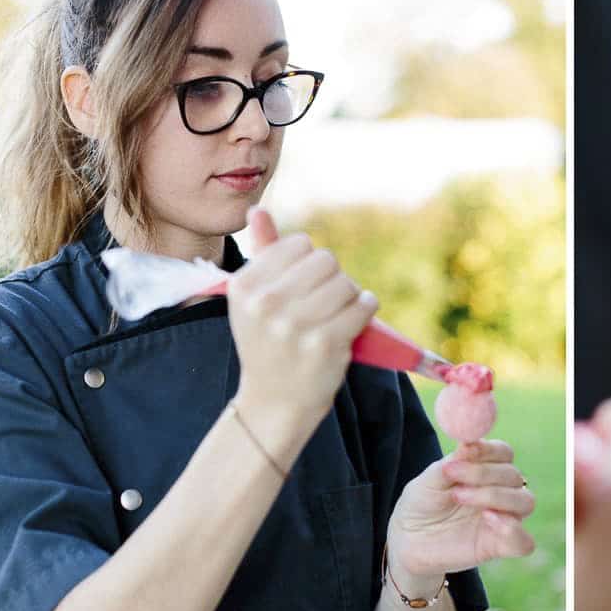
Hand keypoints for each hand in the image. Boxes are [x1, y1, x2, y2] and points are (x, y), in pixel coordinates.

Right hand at [227, 206, 378, 421]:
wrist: (275, 400)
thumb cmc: (268, 342)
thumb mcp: (254, 299)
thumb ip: (262, 253)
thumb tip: (257, 210)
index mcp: (245, 286)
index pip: (298, 244)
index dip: (309, 262)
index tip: (302, 286)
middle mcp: (266, 303)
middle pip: (326, 260)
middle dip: (332, 277)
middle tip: (323, 301)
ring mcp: (295, 325)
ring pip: (347, 282)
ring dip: (350, 295)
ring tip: (336, 313)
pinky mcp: (326, 344)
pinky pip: (364, 305)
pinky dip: (366, 308)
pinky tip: (355, 318)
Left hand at [386, 439, 535, 581]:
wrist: (408, 540)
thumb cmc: (422, 504)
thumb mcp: (429, 480)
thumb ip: (451, 463)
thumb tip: (469, 442)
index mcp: (487, 470)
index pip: (504, 453)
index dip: (490, 450)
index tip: (467, 449)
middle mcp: (501, 492)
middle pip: (514, 475)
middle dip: (484, 474)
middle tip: (455, 483)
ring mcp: (504, 519)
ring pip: (525, 502)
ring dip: (496, 496)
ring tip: (460, 497)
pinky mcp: (501, 546)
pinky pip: (524, 542)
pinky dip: (513, 530)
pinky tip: (489, 520)